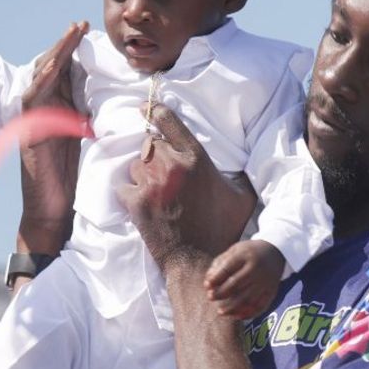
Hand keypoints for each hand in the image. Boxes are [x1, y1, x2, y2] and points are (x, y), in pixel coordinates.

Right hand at [18, 22, 89, 257]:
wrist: (53, 209)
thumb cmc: (71, 177)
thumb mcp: (86, 137)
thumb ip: (92, 114)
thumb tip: (114, 96)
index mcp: (59, 108)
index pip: (67, 72)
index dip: (76, 51)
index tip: (90, 30)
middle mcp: (44, 109)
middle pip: (54, 68)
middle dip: (67, 45)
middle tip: (81, 23)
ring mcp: (34, 118)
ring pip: (42, 77)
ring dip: (56, 54)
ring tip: (70, 33)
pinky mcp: (29, 130)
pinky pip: (33, 100)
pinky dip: (43, 80)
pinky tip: (54, 66)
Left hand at [119, 104, 256, 274]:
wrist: (198, 261)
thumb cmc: (223, 228)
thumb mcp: (242, 196)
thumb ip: (239, 173)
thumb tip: (245, 161)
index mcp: (196, 158)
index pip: (168, 121)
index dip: (154, 111)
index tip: (145, 107)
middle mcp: (172, 166)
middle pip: (150, 143)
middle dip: (155, 153)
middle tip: (163, 170)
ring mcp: (151, 184)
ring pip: (136, 165)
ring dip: (142, 173)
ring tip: (155, 189)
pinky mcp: (135, 203)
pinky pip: (123, 186)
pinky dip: (129, 192)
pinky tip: (142, 201)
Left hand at [205, 240, 284, 318]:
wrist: (275, 252)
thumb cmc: (248, 253)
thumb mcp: (235, 250)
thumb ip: (219, 264)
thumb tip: (208, 282)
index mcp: (246, 255)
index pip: (228, 268)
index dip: (216, 278)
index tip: (206, 285)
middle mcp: (257, 269)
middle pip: (236, 284)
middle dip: (222, 293)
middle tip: (210, 297)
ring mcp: (265, 281)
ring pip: (247, 298)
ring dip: (232, 307)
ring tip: (220, 311)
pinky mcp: (272, 291)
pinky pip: (260, 306)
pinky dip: (248, 314)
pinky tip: (236, 316)